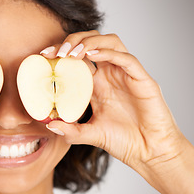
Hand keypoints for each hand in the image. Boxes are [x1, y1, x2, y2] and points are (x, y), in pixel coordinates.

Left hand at [42, 30, 187, 171]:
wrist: (149, 152)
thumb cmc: (123, 141)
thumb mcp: (90, 134)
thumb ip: (71, 131)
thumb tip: (49, 125)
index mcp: (97, 83)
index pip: (78, 57)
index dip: (61, 52)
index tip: (44, 56)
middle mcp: (110, 74)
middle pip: (92, 42)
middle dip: (73, 41)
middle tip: (56, 53)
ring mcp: (126, 75)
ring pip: (110, 42)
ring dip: (89, 43)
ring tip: (72, 53)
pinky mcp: (141, 79)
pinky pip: (126, 58)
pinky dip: (108, 53)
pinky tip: (91, 56)